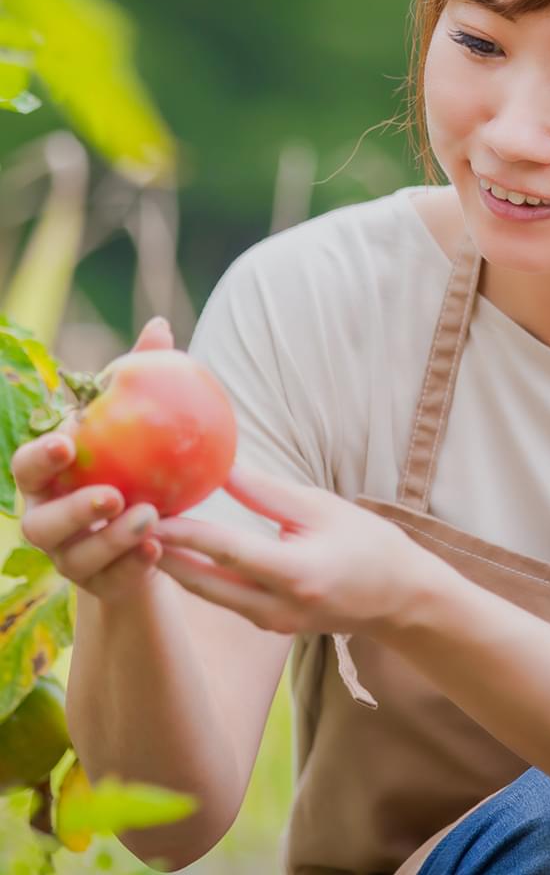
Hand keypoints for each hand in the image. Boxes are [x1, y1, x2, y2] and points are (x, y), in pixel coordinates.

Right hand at [12, 317, 173, 603]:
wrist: (146, 527)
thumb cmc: (133, 460)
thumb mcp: (137, 421)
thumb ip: (140, 378)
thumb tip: (161, 326)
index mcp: (46, 478)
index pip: (26, 466)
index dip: (40, 456)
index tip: (68, 441)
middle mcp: (46, 520)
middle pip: (39, 523)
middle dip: (70, 510)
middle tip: (110, 495)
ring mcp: (69, 559)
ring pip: (75, 559)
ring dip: (109, 541)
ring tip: (148, 519)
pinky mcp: (99, 585)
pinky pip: (112, 581)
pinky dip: (134, 567)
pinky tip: (161, 549)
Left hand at [152, 464, 428, 636]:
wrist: (400, 599)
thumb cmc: (369, 545)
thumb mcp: (323, 508)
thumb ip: (268, 492)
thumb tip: (220, 466)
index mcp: (297, 573)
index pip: (227, 551)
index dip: (184, 532)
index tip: (148, 511)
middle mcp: (278, 606)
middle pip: (204, 583)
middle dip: (162, 555)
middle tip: (127, 524)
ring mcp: (273, 622)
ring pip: (209, 595)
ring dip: (174, 566)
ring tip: (142, 533)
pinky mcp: (270, 626)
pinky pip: (223, 600)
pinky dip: (198, 576)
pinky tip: (178, 552)